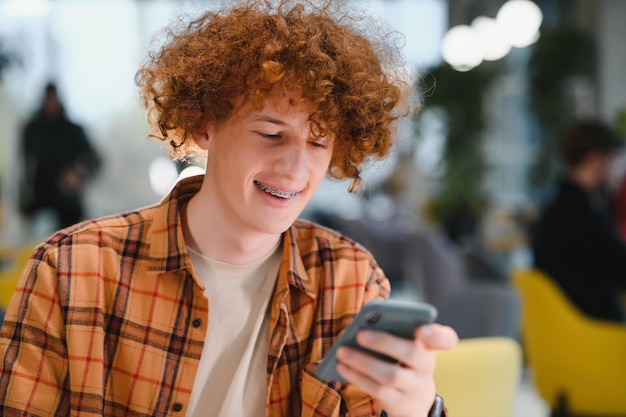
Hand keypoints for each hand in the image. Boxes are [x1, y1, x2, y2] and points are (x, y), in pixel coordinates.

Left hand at [336, 323, 457, 416]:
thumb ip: (392, 329)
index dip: (436, 335)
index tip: (421, 329)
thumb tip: (362, 325)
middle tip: (360, 333)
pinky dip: (357, 377)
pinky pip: (377, 390)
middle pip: (411, 354)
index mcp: (429, 345)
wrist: (413, 397)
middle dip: (384, 342)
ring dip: (363, 362)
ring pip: (390, 375)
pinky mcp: (399, 402)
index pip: (446, 339)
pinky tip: (342, 366)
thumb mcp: (403, 343)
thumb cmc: (402, 359)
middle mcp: (426, 366)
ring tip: (342, 351)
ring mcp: (414, 386)